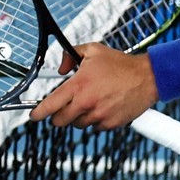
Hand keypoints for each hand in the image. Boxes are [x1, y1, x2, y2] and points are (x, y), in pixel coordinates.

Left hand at [29, 43, 157, 129]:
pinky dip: (94, 120)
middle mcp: (86, 103)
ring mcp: (98, 116)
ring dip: (79, 116)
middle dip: (59, 115)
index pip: (51, 104)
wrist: (146, 78)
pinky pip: (94, 128)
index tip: (33, 116)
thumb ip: (70, 55)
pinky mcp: (109, 124)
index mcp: (79, 85)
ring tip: (91, 101)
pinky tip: (103, 106)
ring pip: (77, 124)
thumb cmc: (119, 64)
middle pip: (60, 120)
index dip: (38, 112)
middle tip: (65, 105)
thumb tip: (61, 69)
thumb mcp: (92, 51)